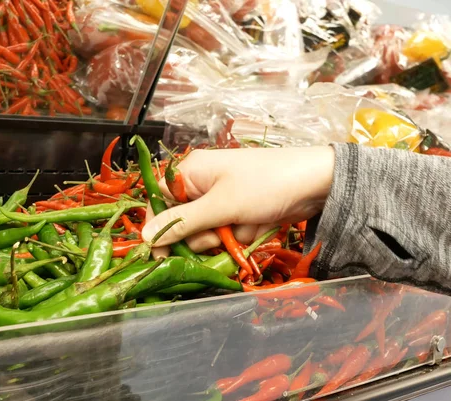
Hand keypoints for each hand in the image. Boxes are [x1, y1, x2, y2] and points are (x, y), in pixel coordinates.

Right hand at [141, 146, 334, 253]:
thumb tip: (145, 236)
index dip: (158, 227)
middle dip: (200, 235)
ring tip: (244, 226)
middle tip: (219, 234)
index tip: (159, 254)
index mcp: (190, 172)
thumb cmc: (266, 183)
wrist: (318, 183)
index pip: (158, 201)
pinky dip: (240, 237)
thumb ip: (182, 223)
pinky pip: (227, 234)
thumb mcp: (220, 206)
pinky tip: (257, 226)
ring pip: (205, 233)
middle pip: (182, 223)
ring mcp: (221, 200)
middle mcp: (201, 185)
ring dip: (224, 238)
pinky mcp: (238, 213)